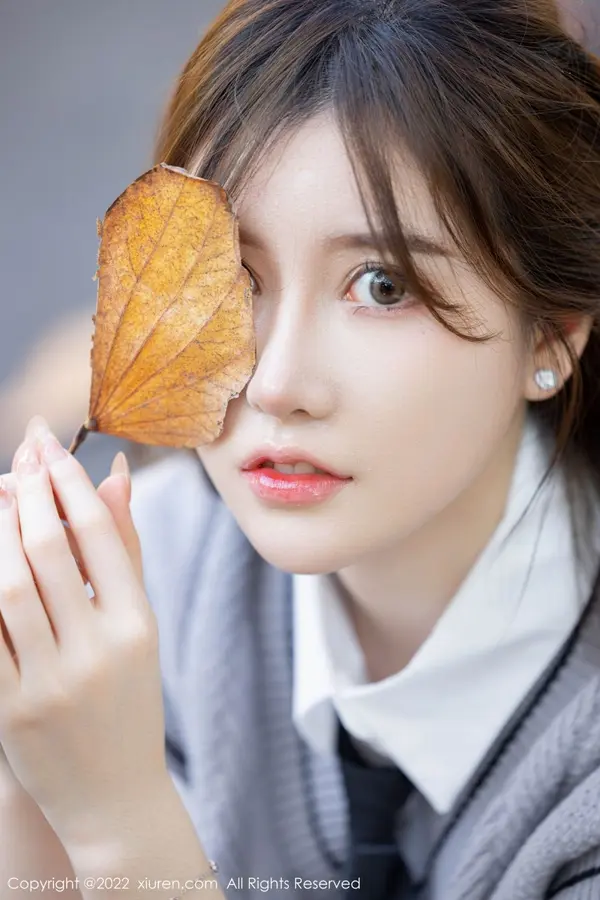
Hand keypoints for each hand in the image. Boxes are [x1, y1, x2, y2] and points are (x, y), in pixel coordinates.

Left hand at [0, 416, 170, 851]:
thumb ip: (126, 550)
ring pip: (6, 587)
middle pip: (48, 551)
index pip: (100, 534)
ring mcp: (48, 684)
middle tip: (20, 453)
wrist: (114, 798)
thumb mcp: (140, 627)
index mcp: (137, 626)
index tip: (50, 445)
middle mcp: (96, 652)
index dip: (69, 482)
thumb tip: (116, 475)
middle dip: (29, 491)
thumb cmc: (131, 702)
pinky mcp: (9, 711)